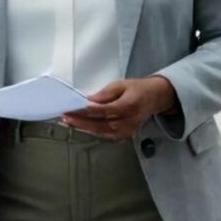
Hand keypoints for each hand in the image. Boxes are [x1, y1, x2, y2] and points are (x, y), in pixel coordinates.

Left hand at [62, 76, 177, 139]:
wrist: (155, 98)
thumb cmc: (139, 88)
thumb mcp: (122, 84)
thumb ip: (105, 94)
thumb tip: (89, 100)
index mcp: (128, 106)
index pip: (102, 111)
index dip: (85, 111)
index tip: (71, 109)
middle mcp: (128, 122)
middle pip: (100, 125)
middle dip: (80, 122)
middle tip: (65, 118)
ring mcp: (127, 131)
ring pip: (102, 132)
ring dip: (84, 128)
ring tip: (70, 123)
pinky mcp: (126, 135)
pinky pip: (106, 135)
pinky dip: (93, 131)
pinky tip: (83, 127)